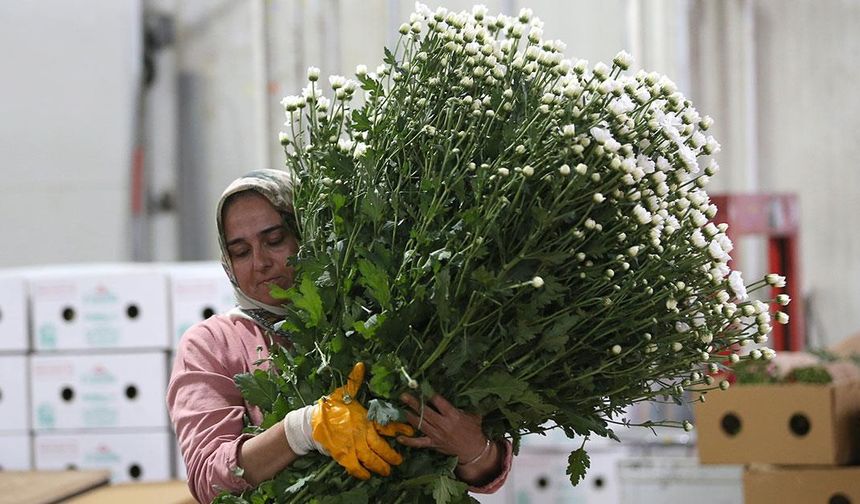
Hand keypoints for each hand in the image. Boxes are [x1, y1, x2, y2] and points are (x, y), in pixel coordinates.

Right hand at [310, 362, 414, 478]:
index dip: (399, 428)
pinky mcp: (342, 455)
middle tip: (400, 460)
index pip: (385, 424)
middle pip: (380, 446)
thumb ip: (354, 381)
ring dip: (380, 465)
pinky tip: (367, 475)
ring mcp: (351, 445)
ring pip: (370, 458)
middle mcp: (360, 433)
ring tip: (387, 470)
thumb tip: (361, 365)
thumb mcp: (342, 392)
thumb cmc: (329, 407)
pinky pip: (354, 467)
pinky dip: (361, 472)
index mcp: (363, 418)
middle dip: (391, 454)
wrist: (311, 422)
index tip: (410, 431)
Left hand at [396, 393, 488, 464]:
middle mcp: (443, 424)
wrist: (473, 451)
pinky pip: (419, 442)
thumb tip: (451, 398)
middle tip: (403, 395)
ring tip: (402, 408)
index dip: (429, 394)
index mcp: (453, 415)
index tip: (421, 387)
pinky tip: (399, 437)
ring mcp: (436, 435)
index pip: (438, 402)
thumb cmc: (474, 431)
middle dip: (414, 403)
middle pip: (425, 412)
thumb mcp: (472, 416)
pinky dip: (409, 440)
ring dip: (410, 416)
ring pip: (420, 424)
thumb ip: (461, 407)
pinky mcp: (433, 444)